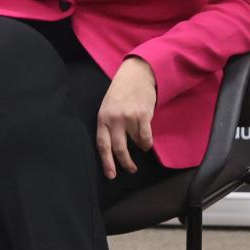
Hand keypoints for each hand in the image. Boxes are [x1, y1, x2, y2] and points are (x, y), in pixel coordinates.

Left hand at [95, 56, 155, 178]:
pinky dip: (147, 143)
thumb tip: (113, 147)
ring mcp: (128, 117)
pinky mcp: (142, 115)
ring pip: (135, 143)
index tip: (111, 174)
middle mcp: (113, 119)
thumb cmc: (121, 92)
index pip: (102, 144)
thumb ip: (109, 125)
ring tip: (140, 146)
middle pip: (118, 148)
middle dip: (124, 163)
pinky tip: (146, 143)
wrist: (136, 74)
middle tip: (130, 170)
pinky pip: (146, 137)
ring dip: (139, 148)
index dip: (106, 161)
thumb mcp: (108, 107)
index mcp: (102, 118)